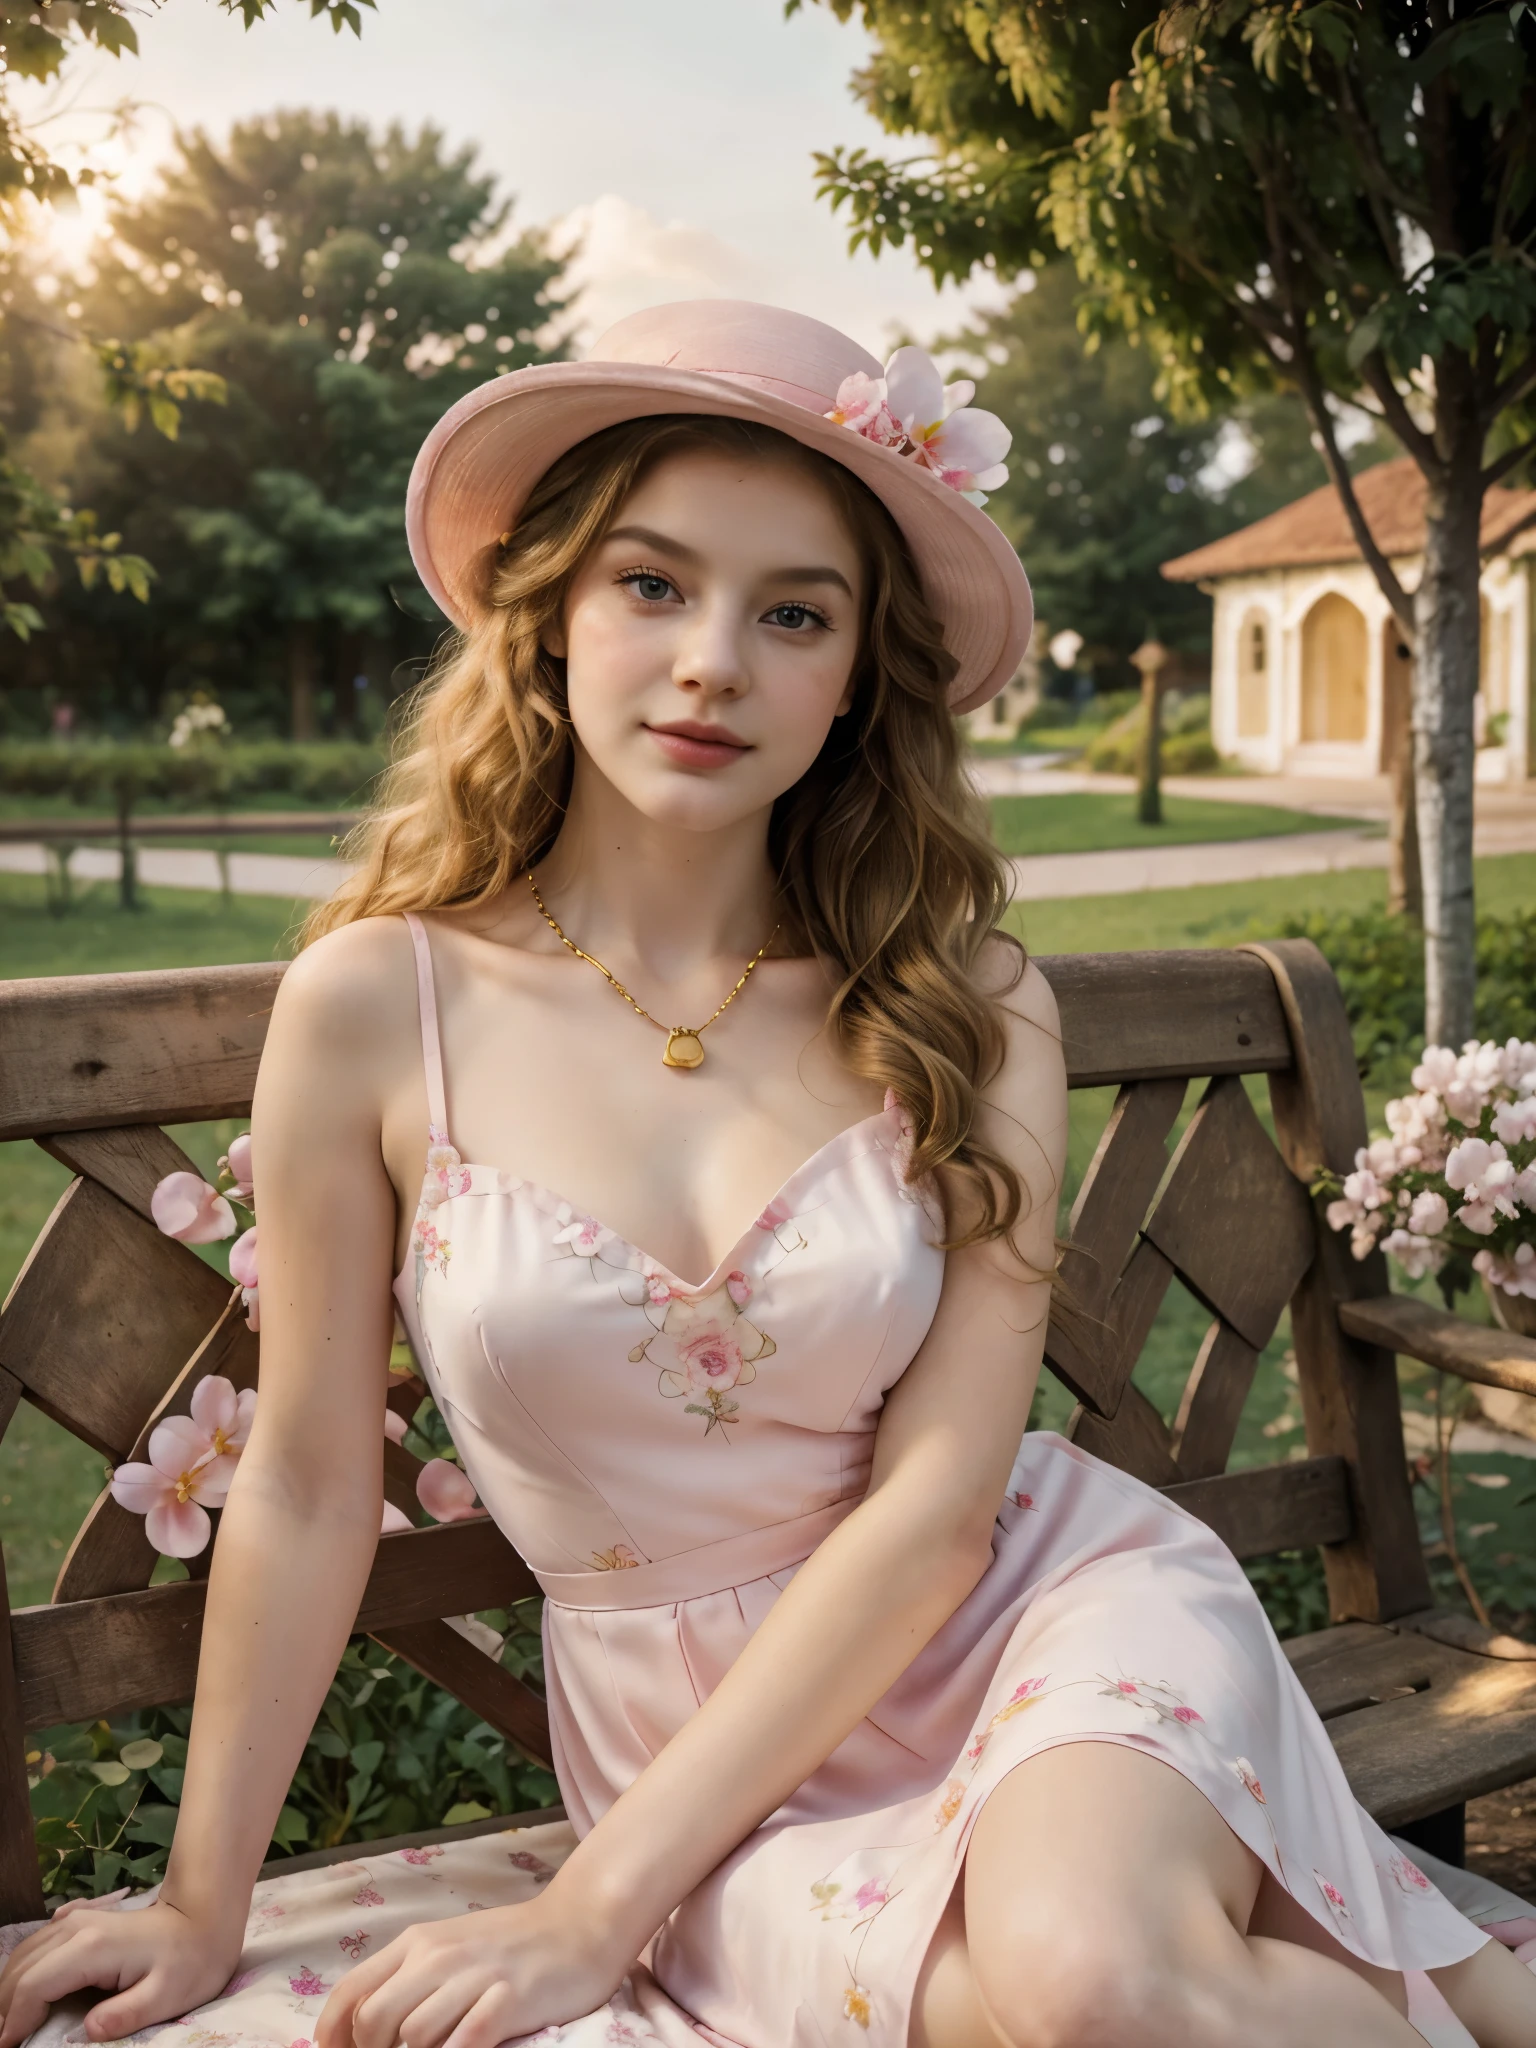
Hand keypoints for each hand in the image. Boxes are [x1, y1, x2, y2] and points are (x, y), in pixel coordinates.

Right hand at [0, 1895, 242, 2047]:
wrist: (205, 1916)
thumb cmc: (190, 1960)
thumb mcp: (166, 1997)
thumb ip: (124, 2016)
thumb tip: (87, 2031)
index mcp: (91, 1948)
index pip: (33, 1986)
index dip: (14, 2021)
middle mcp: (76, 1927)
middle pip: (20, 1970)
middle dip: (4, 2009)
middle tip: (8, 2042)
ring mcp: (76, 1920)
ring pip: (24, 1954)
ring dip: (9, 1990)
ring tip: (10, 2027)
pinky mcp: (79, 1921)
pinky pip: (37, 1945)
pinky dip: (22, 1972)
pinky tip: (26, 1997)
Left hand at [316, 1892, 629, 2047]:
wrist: (578, 1926)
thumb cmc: (509, 1947)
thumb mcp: (449, 1951)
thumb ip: (407, 1982)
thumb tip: (360, 2028)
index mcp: (417, 1944)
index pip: (350, 1992)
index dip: (333, 2035)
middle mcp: (438, 1956)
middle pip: (374, 2021)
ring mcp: (474, 1977)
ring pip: (414, 2037)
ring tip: (444, 2047)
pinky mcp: (508, 2001)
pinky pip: (464, 2044)